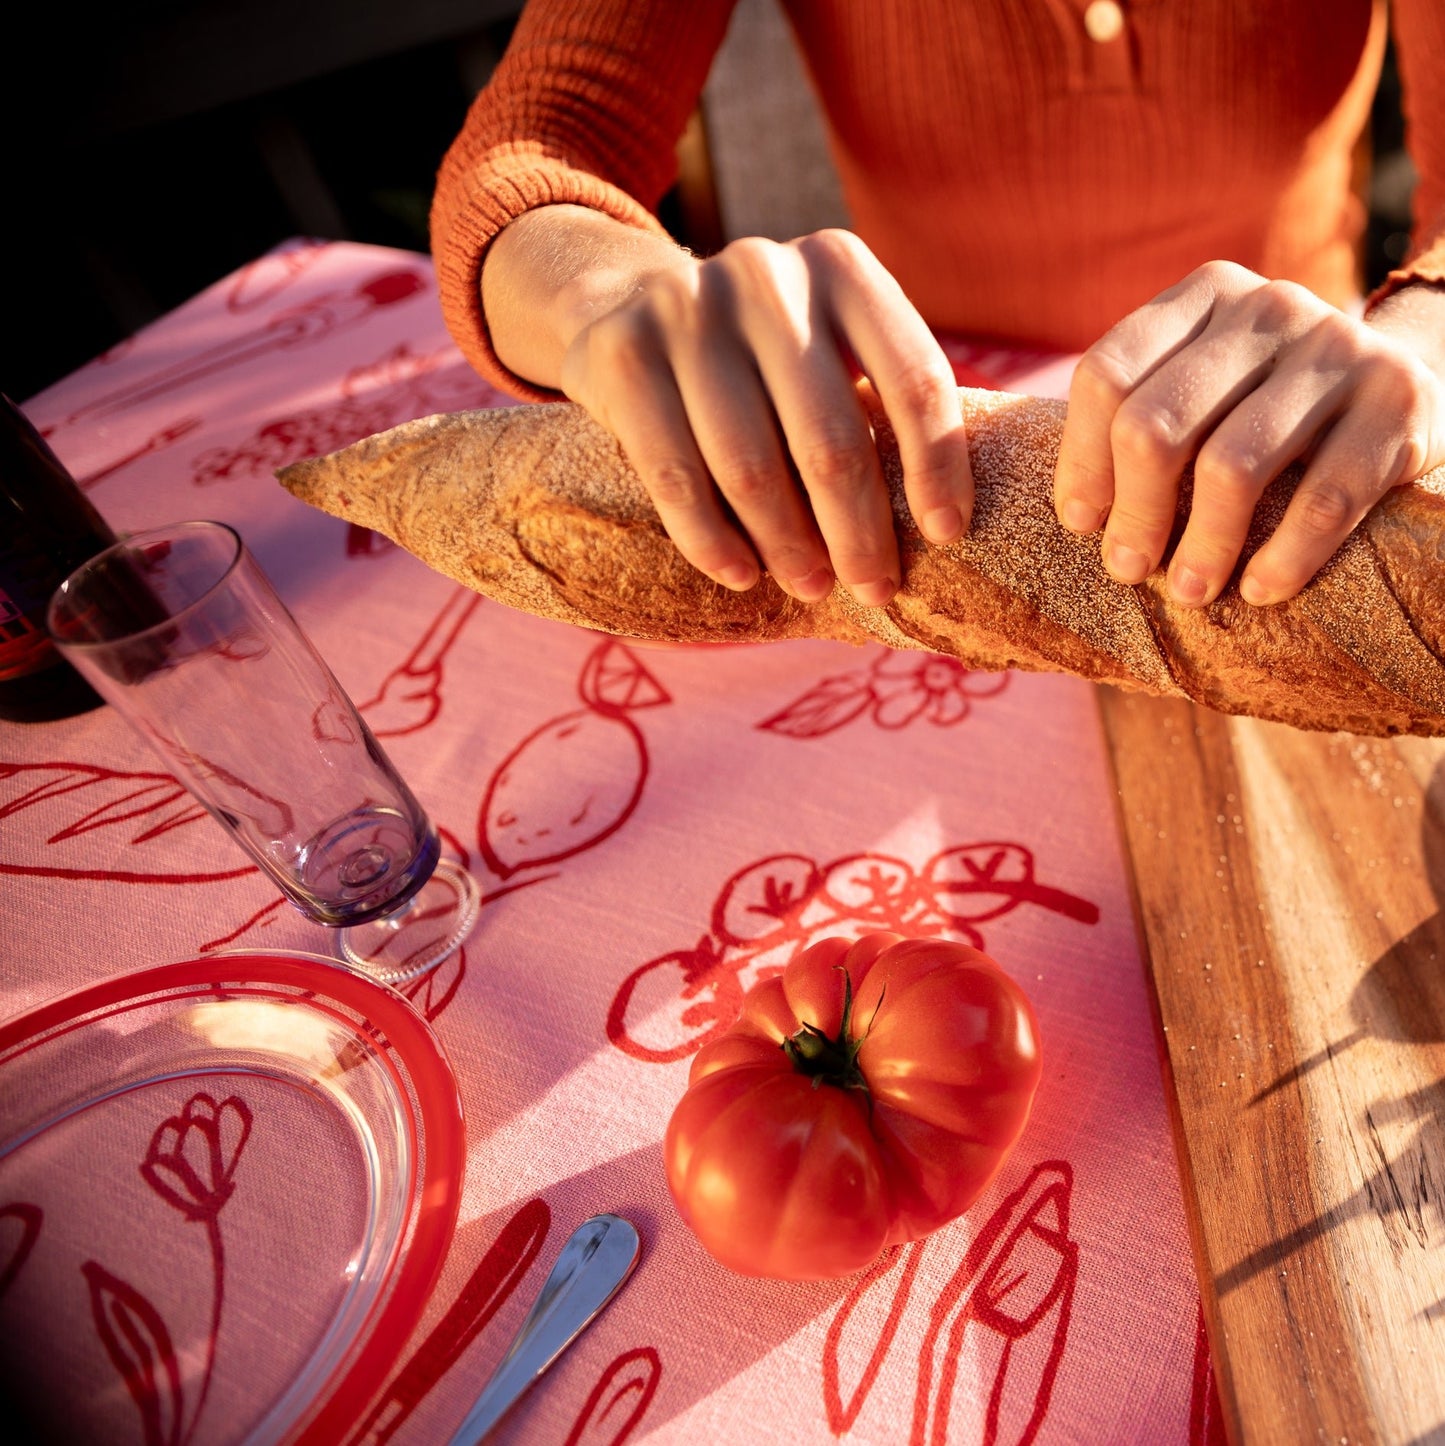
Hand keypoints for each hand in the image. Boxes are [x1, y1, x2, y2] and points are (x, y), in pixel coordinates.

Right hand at [489, 210, 971, 606]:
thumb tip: (937, 530)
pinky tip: (740, 575)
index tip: (946, 536)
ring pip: (751, 467)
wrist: (624, 303)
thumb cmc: (759, 356)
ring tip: (811, 586)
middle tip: (874, 589)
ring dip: (788, 547)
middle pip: (831, 438)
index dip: (937, 465)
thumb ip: (873, 404)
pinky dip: (711, 539)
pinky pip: (674, 476)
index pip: (912, 377)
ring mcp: (687, 308)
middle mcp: (768, 275)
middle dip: (859, 532)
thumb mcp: (823, 347)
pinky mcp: (623, 352)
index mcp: (841, 268)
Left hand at [1052, 260, 1444, 606]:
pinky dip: (1284, 558)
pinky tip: (1261, 590)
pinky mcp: (1399, 400)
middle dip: (1134, 514)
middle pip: (1156, 425)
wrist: (1405, 390)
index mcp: (1204, 295)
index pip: (1107, 375)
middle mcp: (1268, 307)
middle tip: (1128, 570)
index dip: (1083, 459)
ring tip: (1189, 592)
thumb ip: (1143, 415)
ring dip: (1202, 548)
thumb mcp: (1209, 386)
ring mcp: (1337, 347)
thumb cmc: (1271, 407)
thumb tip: (1079, 515)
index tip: (1081, 523)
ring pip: (1231, 467)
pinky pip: (1323, 499)